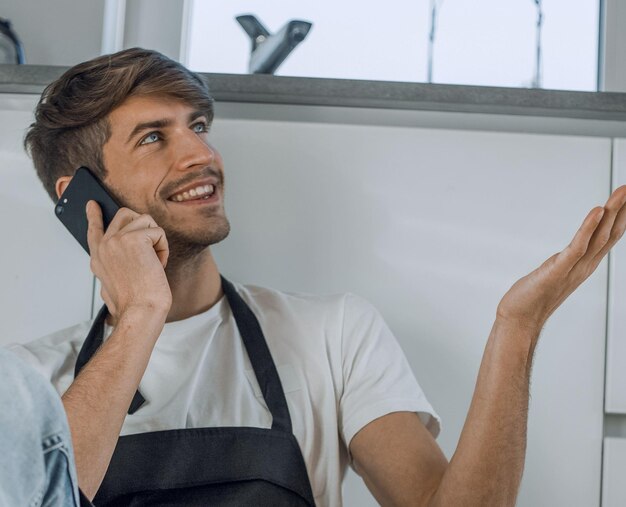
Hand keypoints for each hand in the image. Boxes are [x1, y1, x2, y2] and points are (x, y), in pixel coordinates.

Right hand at [86, 201, 171, 318]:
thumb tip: (131, 253)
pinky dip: (164, 249)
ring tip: (154, 263)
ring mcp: (117, 240)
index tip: (93, 204)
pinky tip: (158, 265)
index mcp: (99, 258)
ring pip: (145, 220)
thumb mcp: (115, 284)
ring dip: (156, 241)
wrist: (140, 311)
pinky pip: (158, 232)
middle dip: (144, 228)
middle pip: (125, 215)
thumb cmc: (134, 303)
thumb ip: (117, 266)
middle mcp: (104, 246)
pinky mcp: (134, 239)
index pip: (95, 230)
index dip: (95, 216)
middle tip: (151, 252)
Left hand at [496, 186, 625, 333]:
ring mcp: (573, 268)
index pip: (609, 237)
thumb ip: (566, 261)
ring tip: (621, 192)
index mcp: (584, 265)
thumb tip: (572, 250)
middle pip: (610, 233)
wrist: (520, 318)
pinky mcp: (558, 270)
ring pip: (599, 237)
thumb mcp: (556, 272)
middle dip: (622, 209)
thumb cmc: (533, 296)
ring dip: (611, 212)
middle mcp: (584, 266)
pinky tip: (596, 211)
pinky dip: (587, 228)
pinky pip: (577, 247)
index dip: (621, 217)